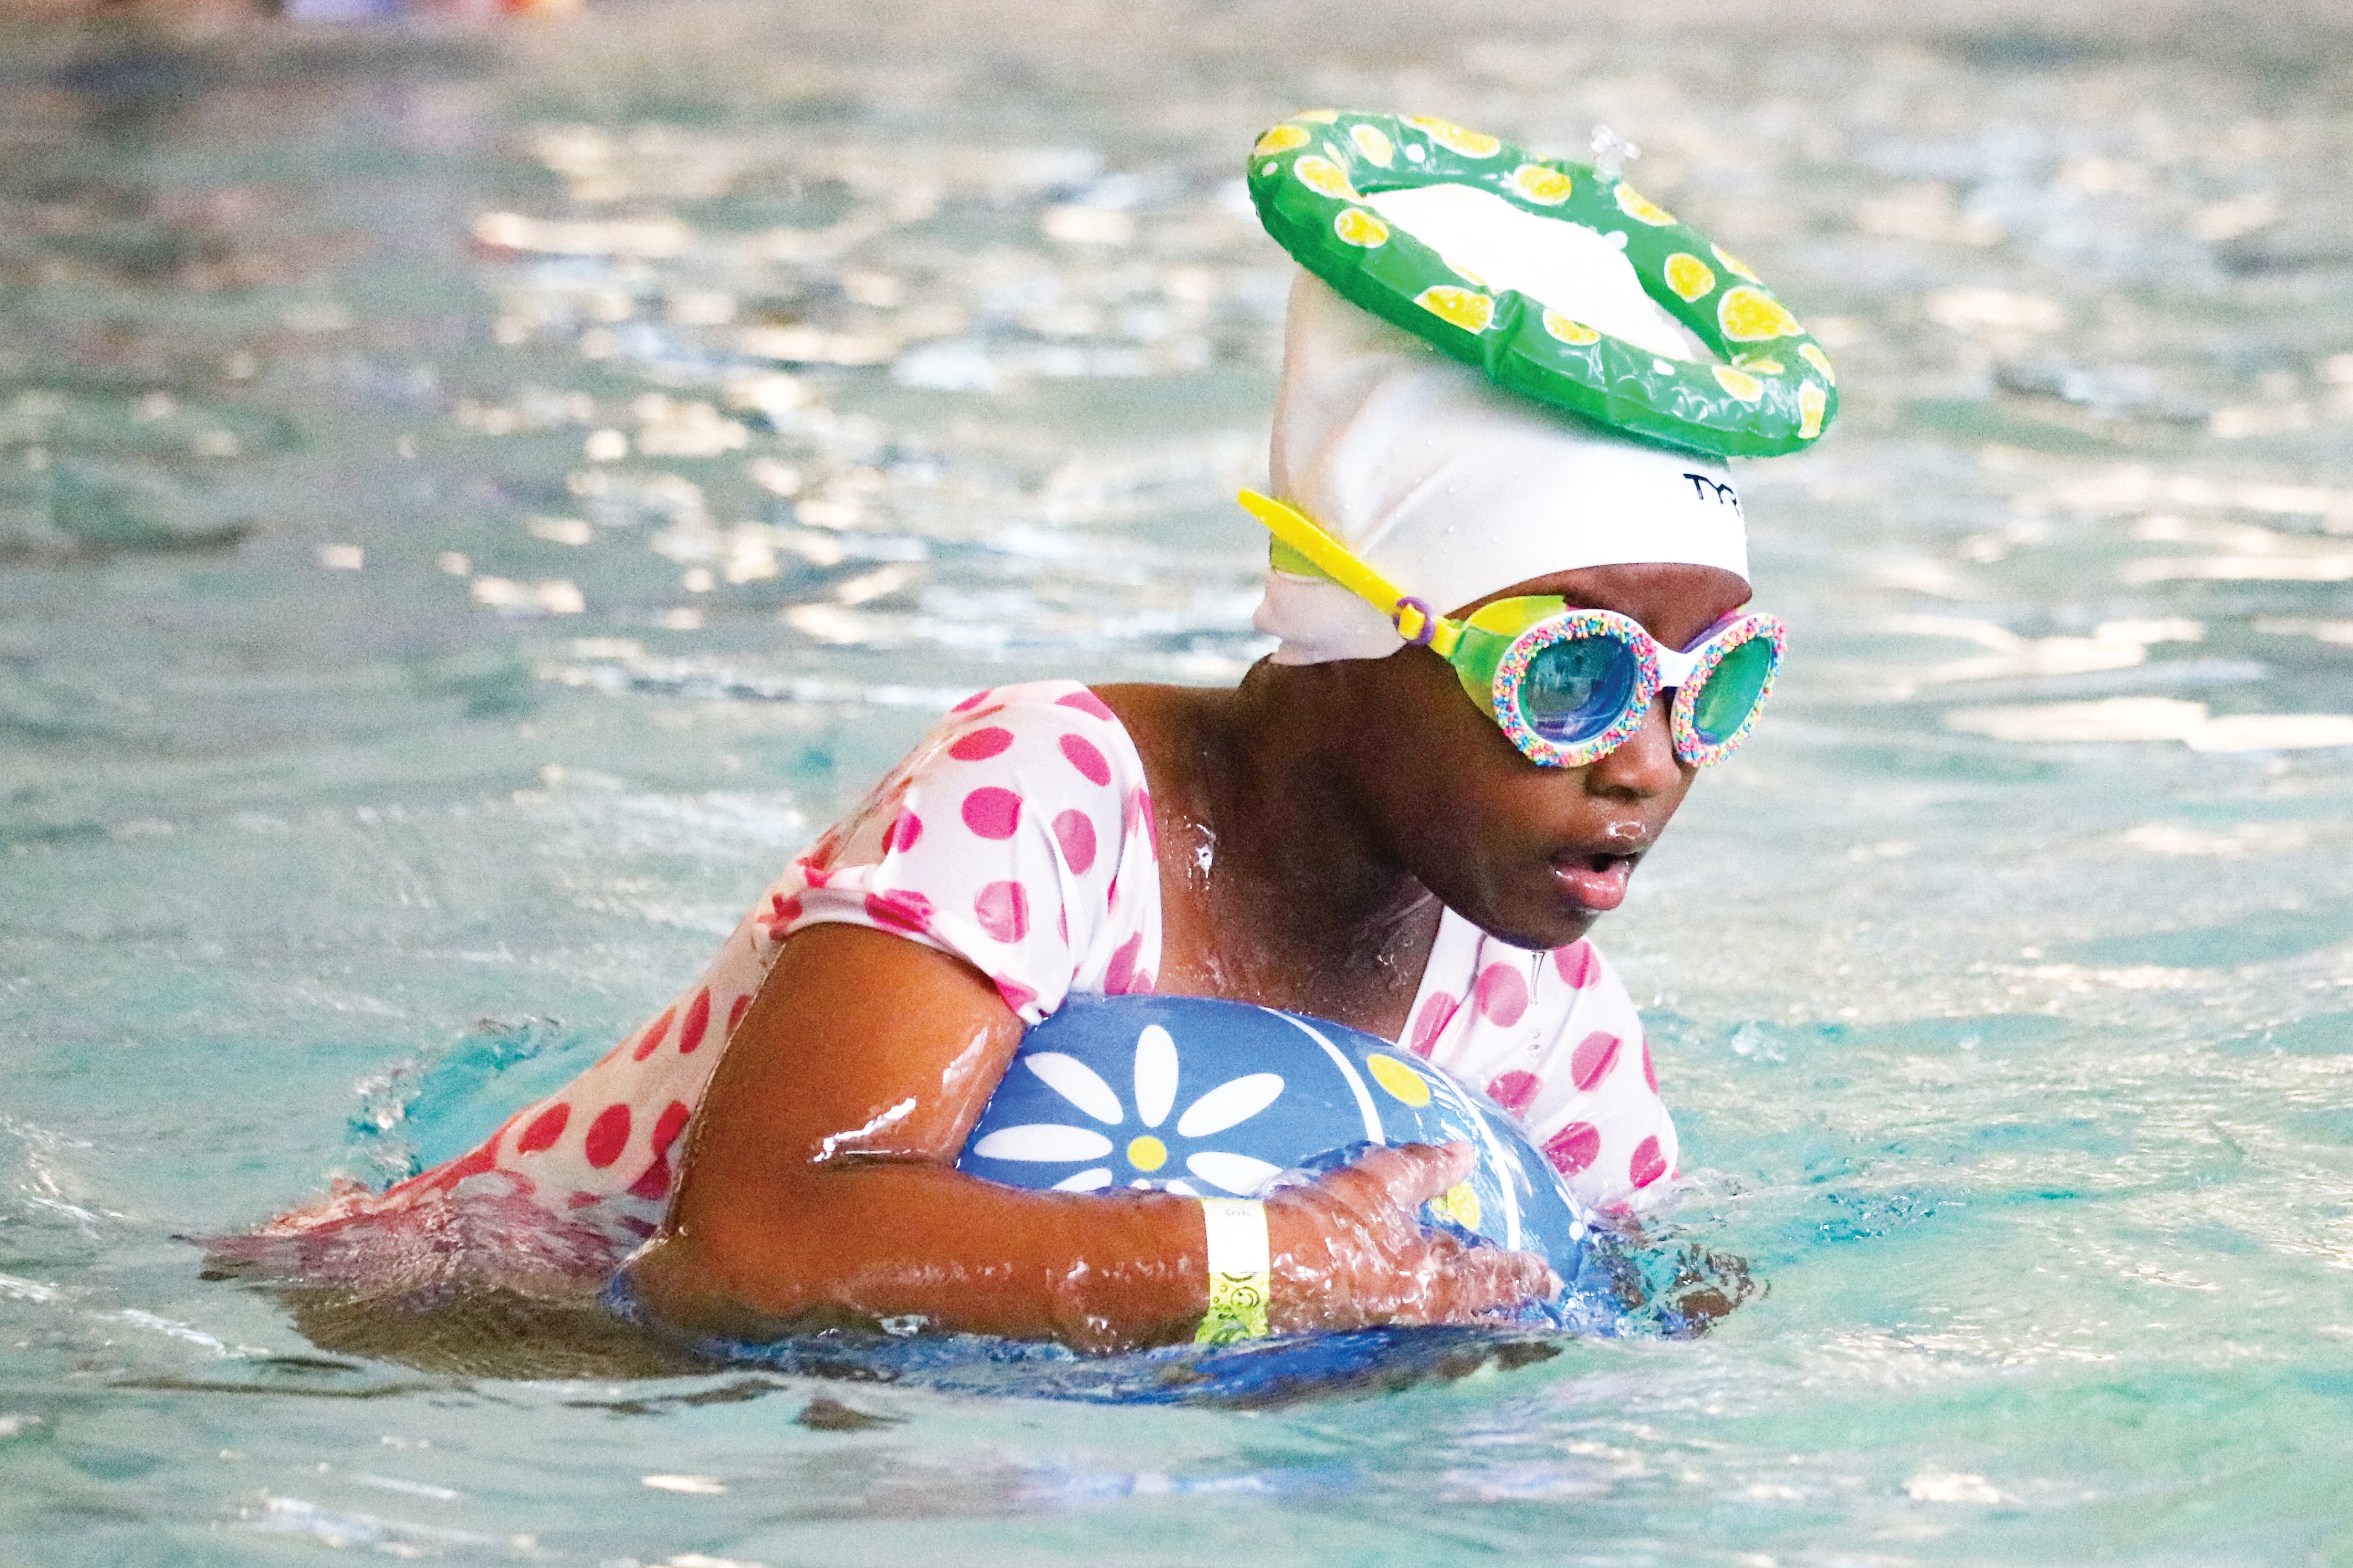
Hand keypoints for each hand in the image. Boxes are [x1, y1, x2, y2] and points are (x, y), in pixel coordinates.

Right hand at [1260, 1141, 1557, 1331]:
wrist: (1258, 1271)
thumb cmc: (1331, 1227)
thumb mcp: (1382, 1184)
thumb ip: (1428, 1168)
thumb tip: (1467, 1153)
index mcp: (1438, 1285)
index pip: (1496, 1279)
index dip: (1524, 1275)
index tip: (1551, 1279)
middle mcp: (1421, 1319)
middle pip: (1473, 1319)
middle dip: (1500, 1315)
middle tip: (1527, 1317)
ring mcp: (1388, 1332)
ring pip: (1440, 1328)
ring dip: (1463, 1320)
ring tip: (1478, 1313)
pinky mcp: (1354, 1335)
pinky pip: (1404, 1328)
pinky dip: (1421, 1319)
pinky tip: (1412, 1309)